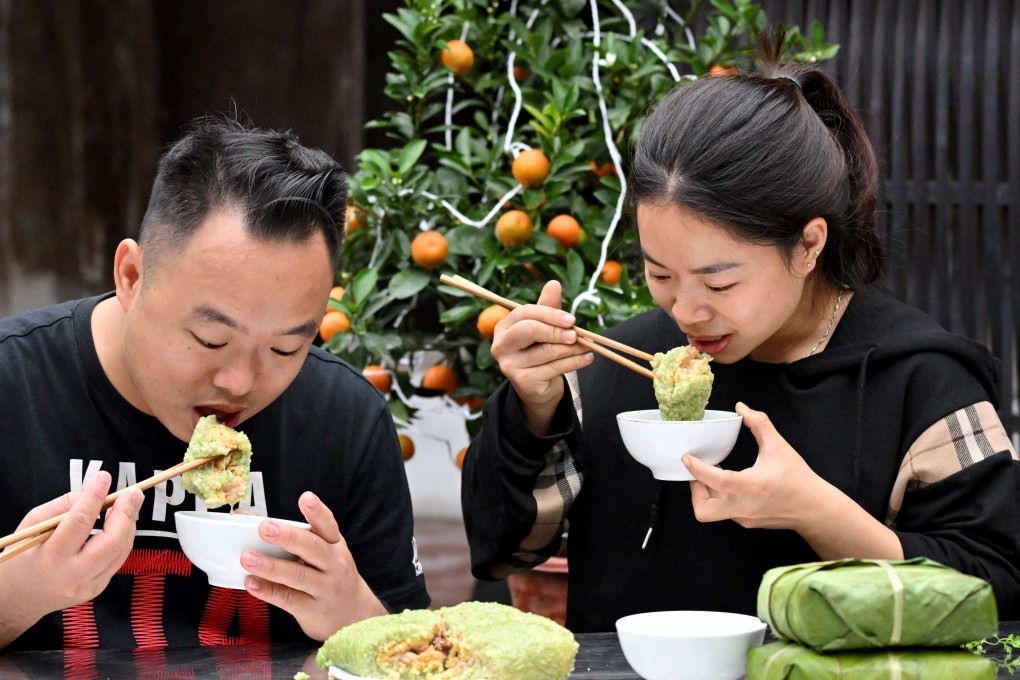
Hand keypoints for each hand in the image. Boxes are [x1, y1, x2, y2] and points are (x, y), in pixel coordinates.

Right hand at [0, 471, 141, 648]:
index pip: (80, 522)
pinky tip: (121, 523)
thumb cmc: (24, 554)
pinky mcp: (97, 588)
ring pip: (121, 550)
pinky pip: (118, 559)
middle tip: (133, 492)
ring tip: (129, 503)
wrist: (19, 596)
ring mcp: (87, 585)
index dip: (95, 496)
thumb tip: (93, 493)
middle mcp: (72, 575)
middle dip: (126, 513)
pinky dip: (123, 538)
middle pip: (111, 541)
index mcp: (50, 557)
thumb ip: (62, 506)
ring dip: (129, 523)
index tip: (104, 477)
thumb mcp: (32, 526)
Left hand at [240, 491, 385, 640]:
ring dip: (271, 566)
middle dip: (288, 537)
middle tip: (264, 527)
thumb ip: (295, 537)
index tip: (305, 498)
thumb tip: (247, 517)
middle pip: (312, 549)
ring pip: (297, 575)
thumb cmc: (330, 576)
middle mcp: (334, 565)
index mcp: (335, 545)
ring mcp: (325, 589)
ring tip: (247, 557)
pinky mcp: (312, 610)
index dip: (317, 512)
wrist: (354, 616)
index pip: (328, 525)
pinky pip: (288, 599)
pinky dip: (268, 591)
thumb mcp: (325, 553)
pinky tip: (251, 582)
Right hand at [490, 280, 592, 433]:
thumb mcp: (544, 327)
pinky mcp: (522, 381)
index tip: (571, 320)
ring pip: (546, 351)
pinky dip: (574, 362)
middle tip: (575, 334)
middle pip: (528, 330)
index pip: (525, 314)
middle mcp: (500, 345)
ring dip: (571, 348)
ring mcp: (509, 365)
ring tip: (587, 346)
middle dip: (555, 331)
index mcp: (504, 327)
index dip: (549, 314)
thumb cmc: (539, 350)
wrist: (538, 387)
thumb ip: (548, 308)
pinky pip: (553, 368)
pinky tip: (587, 357)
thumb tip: (553, 284)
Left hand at [683, 402, 826, 530]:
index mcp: (750, 487)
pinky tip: (728, 483)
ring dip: (706, 493)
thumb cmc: (797, 478)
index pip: (715, 481)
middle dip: (695, 490)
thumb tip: (741, 408)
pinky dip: (719, 498)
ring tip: (713, 474)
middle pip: (703, 510)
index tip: (688, 457)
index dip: (697, 469)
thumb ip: (759, 424)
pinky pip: (724, 512)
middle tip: (699, 472)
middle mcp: (742, 507)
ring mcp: (743, 518)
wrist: (815, 508)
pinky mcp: (747, 522)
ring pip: (711, 512)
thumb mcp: (778, 446)